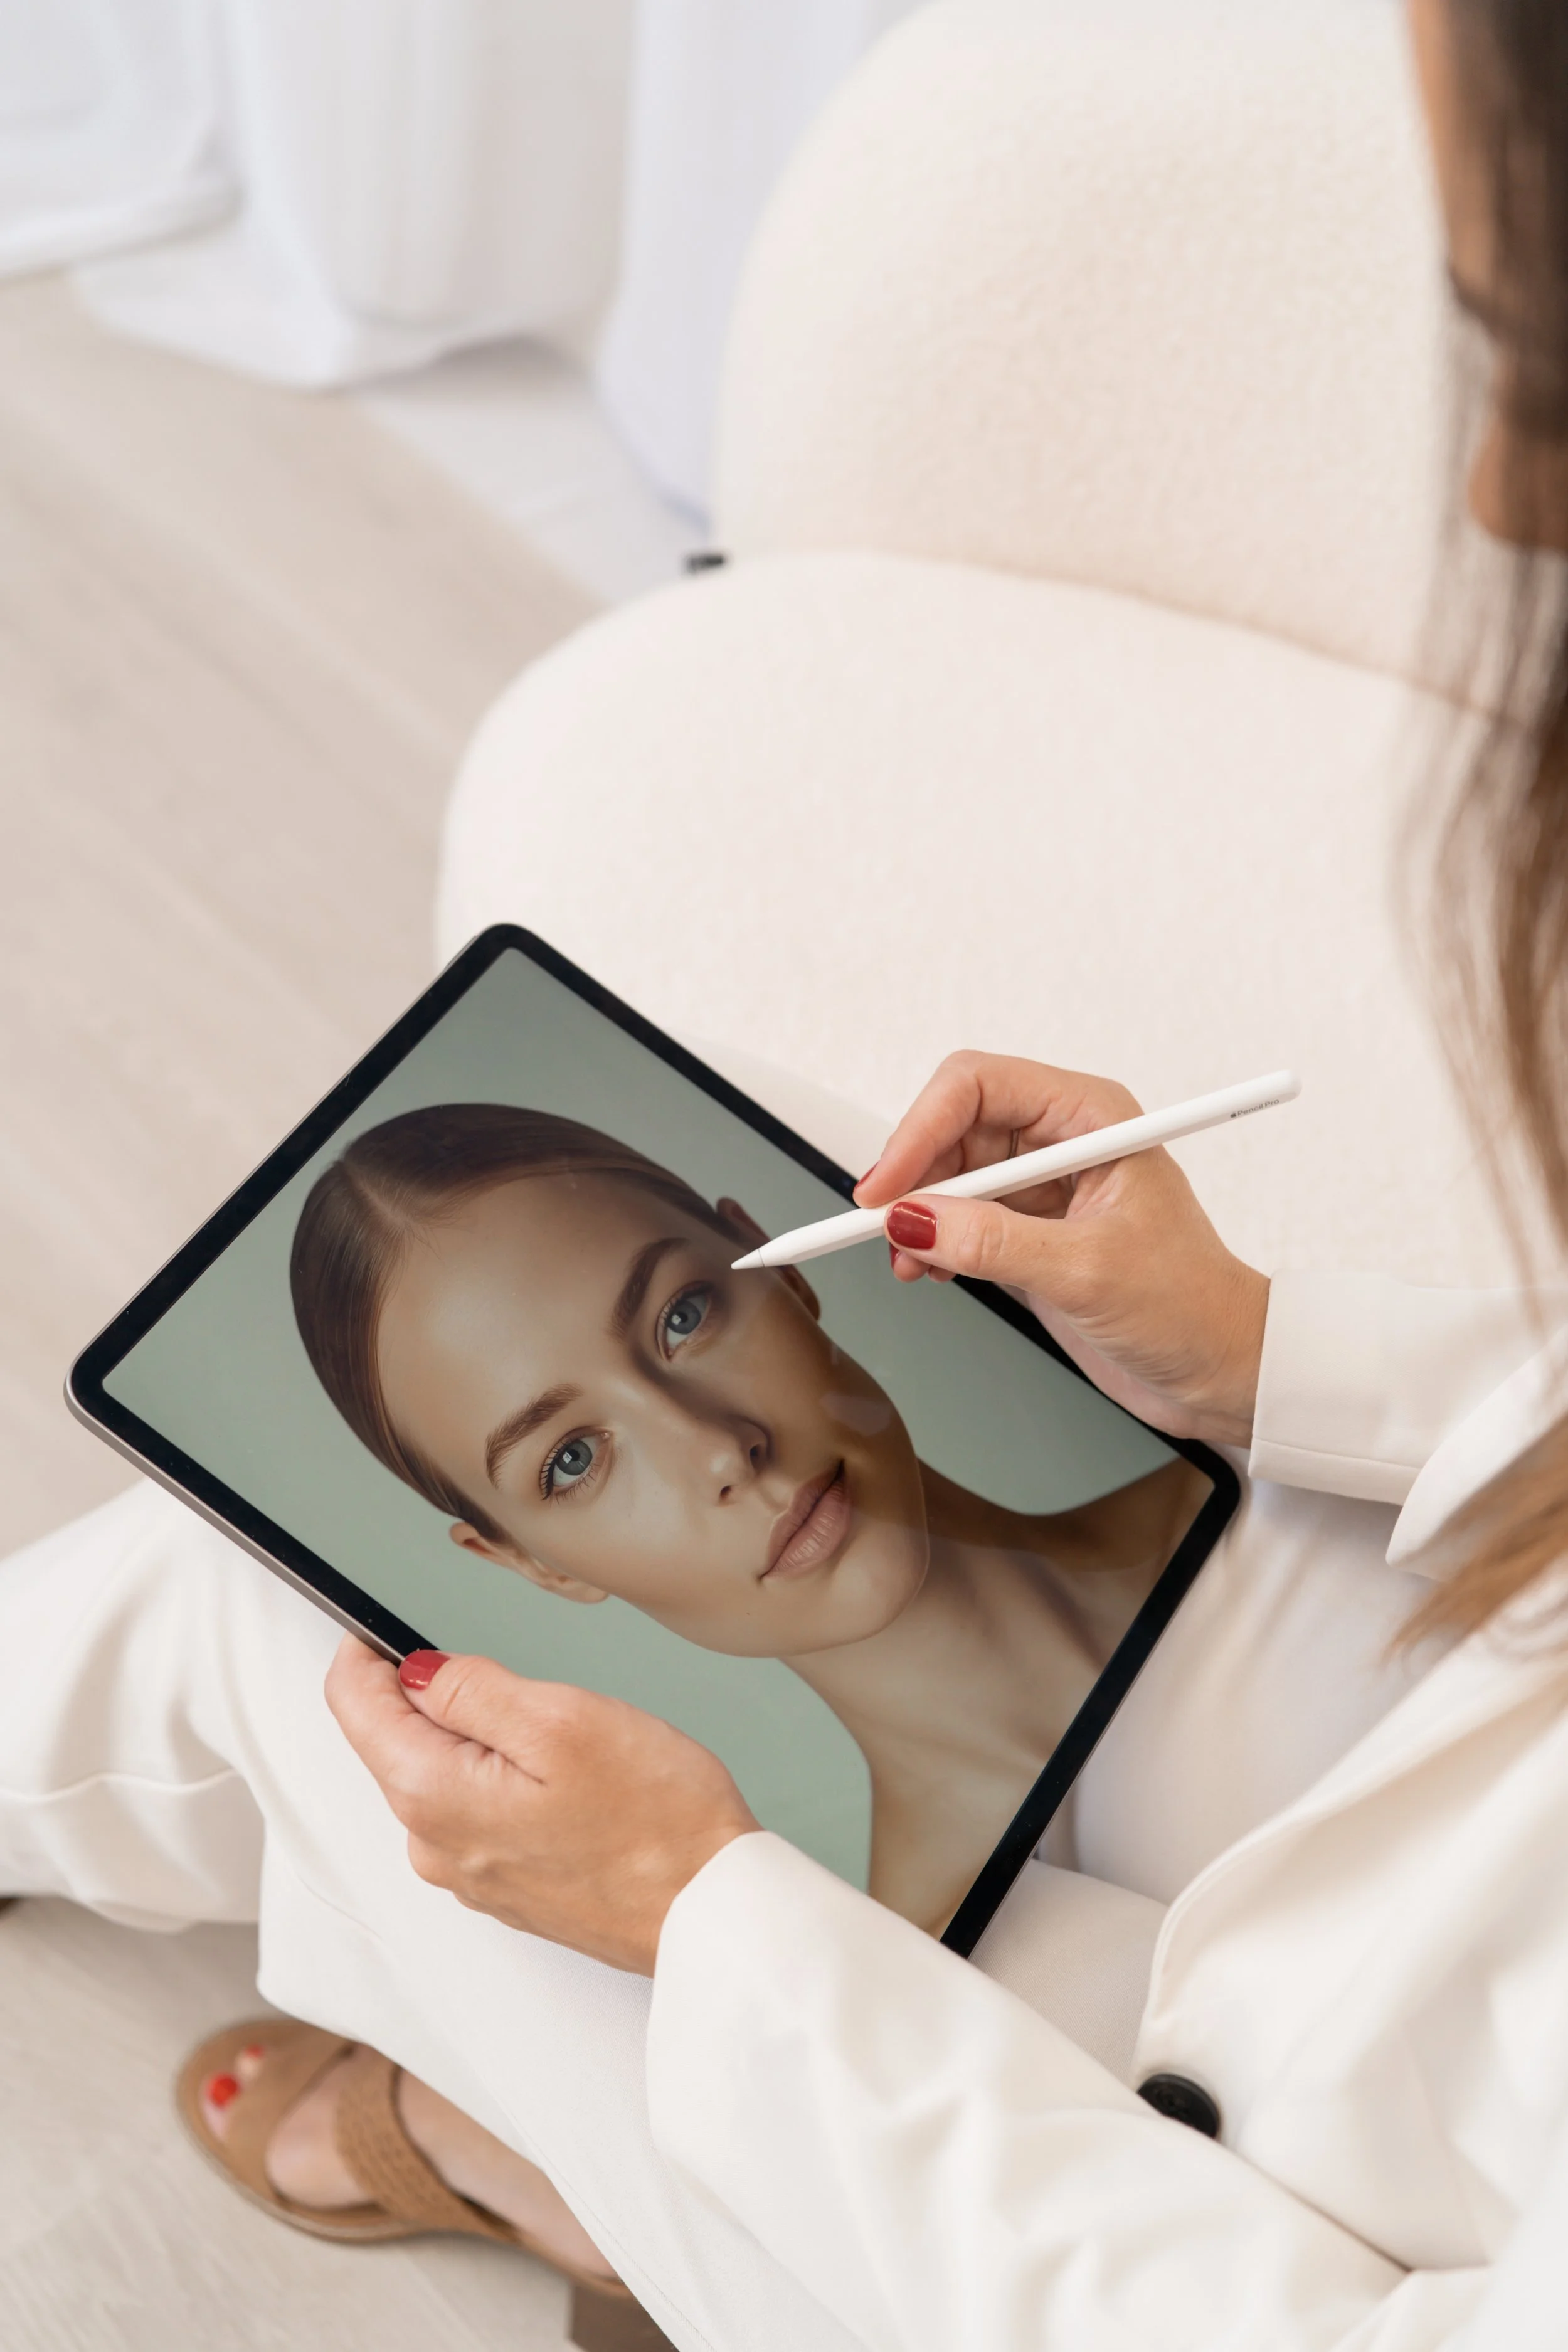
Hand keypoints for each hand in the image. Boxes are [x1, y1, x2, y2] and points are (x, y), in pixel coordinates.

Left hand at [326, 1639, 759, 1974]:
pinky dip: (505, 1779)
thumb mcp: (560, 1718)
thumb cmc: (655, 1820)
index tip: (384, 1624)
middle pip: (395, 1741)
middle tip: (522, 1685)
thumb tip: (415, 1669)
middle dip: (440, 1696)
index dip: (365, 1652)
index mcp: (432, 1797)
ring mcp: (469, 1873)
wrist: (707, 1912)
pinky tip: (568, 1781)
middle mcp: (434, 1846)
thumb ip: (472, 1687)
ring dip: (480, 1740)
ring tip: (559, 1740)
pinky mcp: (505, 1886)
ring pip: (441, 1774)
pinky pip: (477, 1811)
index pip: (353, 1708)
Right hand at [855, 1053, 1267, 1446]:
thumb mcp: (1086, 1271)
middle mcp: (1062, 1140)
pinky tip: (927, 1270)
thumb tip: (911, 1218)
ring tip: (909, 1261)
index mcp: (1090, 1117)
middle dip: (912, 1174)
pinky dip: (931, 1241)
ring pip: (948, 1174)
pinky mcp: (1028, 1232)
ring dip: (917, 1214)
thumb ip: (993, 1242)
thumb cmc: (1190, 1305)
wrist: (1221, 1370)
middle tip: (882, 1226)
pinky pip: (958, 1218)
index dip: (921, 1127)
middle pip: (953, 1125)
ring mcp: (1043, 1187)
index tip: (886, 1187)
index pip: (978, 1085)